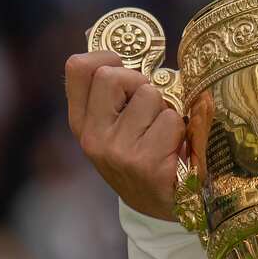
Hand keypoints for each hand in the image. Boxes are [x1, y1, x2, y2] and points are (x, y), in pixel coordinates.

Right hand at [65, 51, 184, 220]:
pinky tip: (174, 149)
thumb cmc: (142, 156)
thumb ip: (115, 95)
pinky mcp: (146, 163)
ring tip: (163, 134)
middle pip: (113, 75)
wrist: (157, 207)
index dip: (105, 56)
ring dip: (165, 110)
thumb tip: (133, 51)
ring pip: (149, 96)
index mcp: (82, 123)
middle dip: (140, 83)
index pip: (78, 68)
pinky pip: (171, 120)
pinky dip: (180, 130)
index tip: (123, 67)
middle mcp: (94, 137)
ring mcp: (118, 151)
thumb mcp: (116, 128)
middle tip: (150, 106)